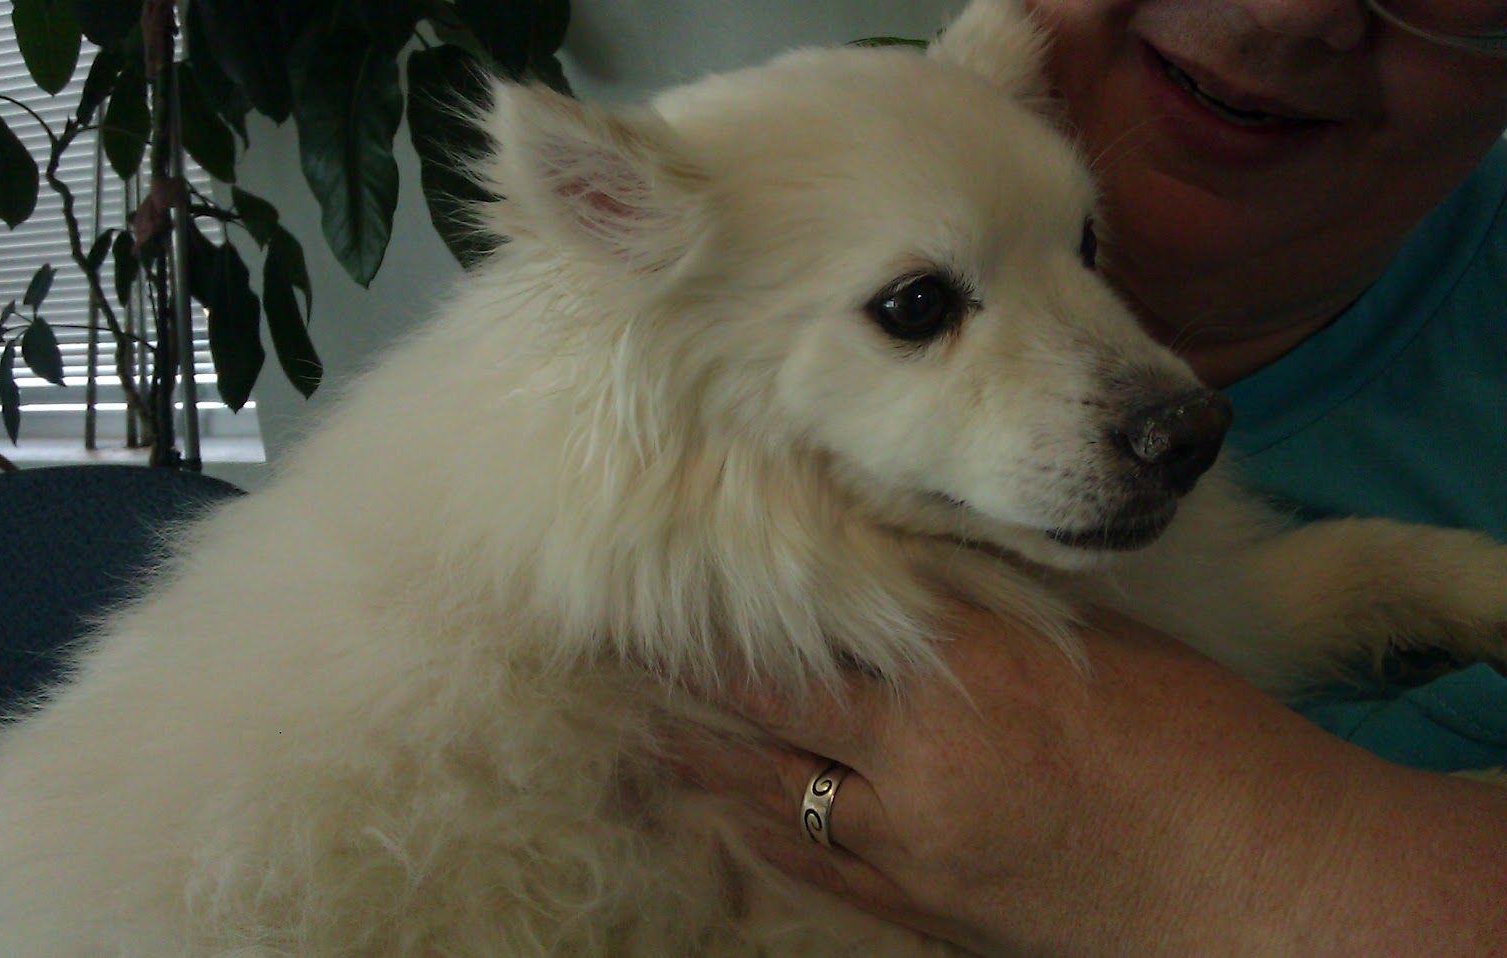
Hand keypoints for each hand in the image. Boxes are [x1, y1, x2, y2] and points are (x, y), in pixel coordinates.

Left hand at [671, 605, 1506, 956]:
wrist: (1271, 894)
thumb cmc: (1212, 752)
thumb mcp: (1103, 647)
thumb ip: (994, 607)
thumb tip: (913, 567)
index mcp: (971, 677)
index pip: (810, 631)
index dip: (723, 611)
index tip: (657, 577)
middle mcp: (920, 768)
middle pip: (764, 716)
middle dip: (685, 683)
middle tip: (609, 650)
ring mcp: (914, 856)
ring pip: (767, 801)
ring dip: (700, 762)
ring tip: (637, 728)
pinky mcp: (926, 917)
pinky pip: (814, 869)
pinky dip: (759, 833)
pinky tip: (716, 814)